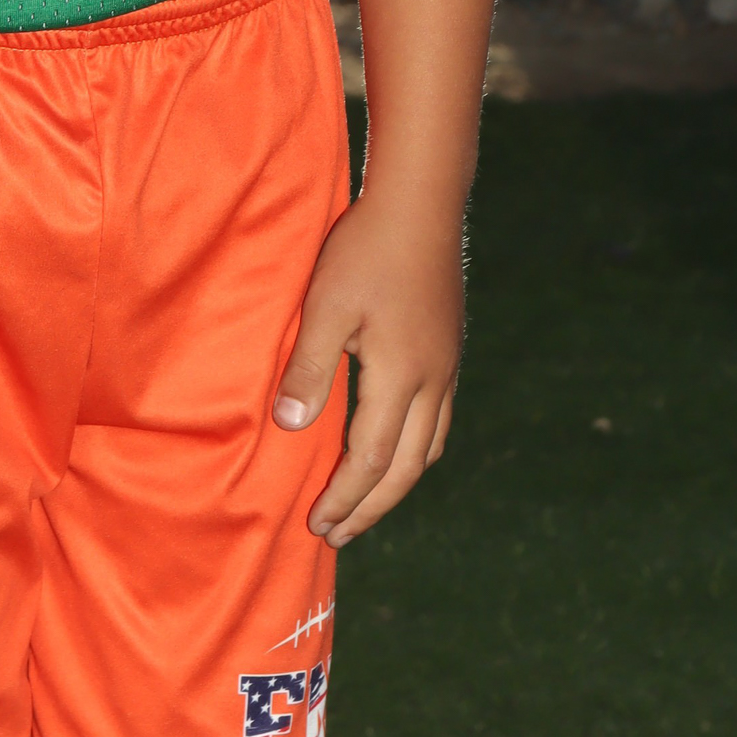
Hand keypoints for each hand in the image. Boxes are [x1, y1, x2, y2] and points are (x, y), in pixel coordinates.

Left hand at [271, 191, 464, 546]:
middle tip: (337, 534)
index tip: (318, 525)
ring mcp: (448, 366)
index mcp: (402, 376)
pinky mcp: (449, 349)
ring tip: (363, 502)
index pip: (372, 459)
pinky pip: (437, 421)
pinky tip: (392, 447)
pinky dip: (413, 451)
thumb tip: (288, 429)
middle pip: (407, 468)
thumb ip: (309, 369)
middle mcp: (434, 381)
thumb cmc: (366, 250)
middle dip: (370, 506)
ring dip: (395, 483)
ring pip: (429, 448)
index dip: (345, 497)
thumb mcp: (326, 307)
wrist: (421, 202)